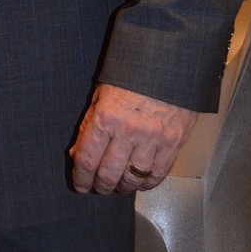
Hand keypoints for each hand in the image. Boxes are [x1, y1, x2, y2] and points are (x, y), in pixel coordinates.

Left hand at [69, 84, 196, 194]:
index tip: (80, 185)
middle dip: (100, 187)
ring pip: (133, 179)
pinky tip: (139, 182)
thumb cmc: (131, 75)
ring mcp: (152, 139)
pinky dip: (146, 184)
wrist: (167, 63)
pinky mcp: (173, 143)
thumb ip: (88, 126)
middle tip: (98, 188)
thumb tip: (77, 155)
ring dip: (123, 187)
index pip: (88, 159)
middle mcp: (128, 131)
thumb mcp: (101, 95)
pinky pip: (157, 174)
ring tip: (118, 186)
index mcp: (106, 117)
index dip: (81, 178)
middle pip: (109, 174)